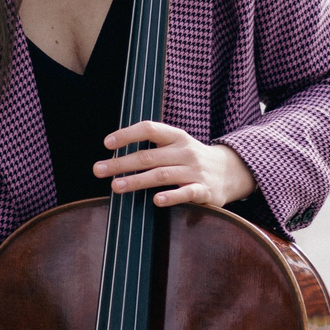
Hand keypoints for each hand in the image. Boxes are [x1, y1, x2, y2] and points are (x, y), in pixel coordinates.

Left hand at [96, 121, 257, 208]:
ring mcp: (194, 171)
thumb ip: (151, 149)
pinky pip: (186, 192)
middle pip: (148, 156)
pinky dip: (171, 196)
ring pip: (161, 175)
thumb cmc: (192, 159)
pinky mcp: (204, 190)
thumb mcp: (176, 146)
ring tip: (115, 186)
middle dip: (121, 163)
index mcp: (175, 137)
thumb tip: (113, 156)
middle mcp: (184, 151)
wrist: (231, 171)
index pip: (149, 129)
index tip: (107, 144)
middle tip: (98, 170)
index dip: (127, 135)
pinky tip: (155, 200)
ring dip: (136, 180)